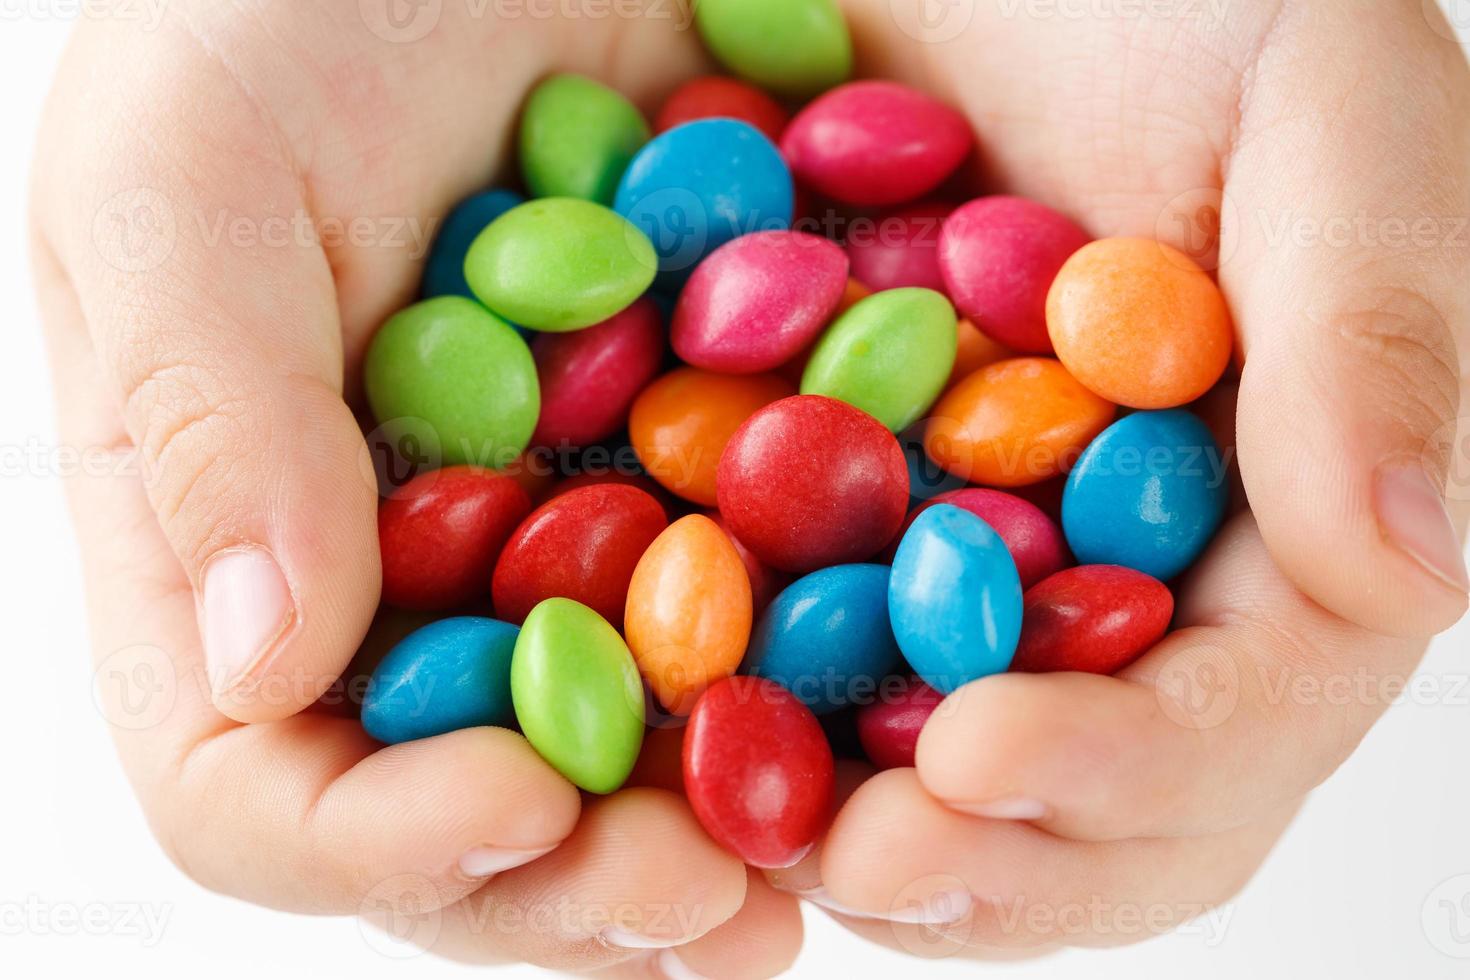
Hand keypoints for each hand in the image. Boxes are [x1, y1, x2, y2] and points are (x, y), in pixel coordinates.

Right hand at [30, 5, 799, 972]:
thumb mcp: (191, 161)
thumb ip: (198, 399)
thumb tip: (267, 661)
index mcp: (238, 541)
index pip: (260, 782)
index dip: (381, 840)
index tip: (520, 807)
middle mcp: (404, 576)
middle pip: (467, 816)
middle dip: (580, 886)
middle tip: (715, 904)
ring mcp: (558, 541)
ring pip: (628, 758)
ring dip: (717, 838)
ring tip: (817, 871)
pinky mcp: (698, 474)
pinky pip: (760, 621)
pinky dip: (826, 687)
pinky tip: (910, 713)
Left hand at [778, 0, 1468, 957]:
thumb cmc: (1172, 4)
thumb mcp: (1315, 109)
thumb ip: (1377, 325)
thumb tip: (1415, 573)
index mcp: (1278, 522)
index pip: (1243, 713)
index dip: (1127, 768)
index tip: (979, 757)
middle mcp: (1141, 585)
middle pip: (1102, 808)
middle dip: (993, 859)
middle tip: (864, 862)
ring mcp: (995, 580)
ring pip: (954, 781)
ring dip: (870, 839)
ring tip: (760, 843)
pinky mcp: (856, 544)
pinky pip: (815, 679)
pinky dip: (761, 728)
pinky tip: (682, 735)